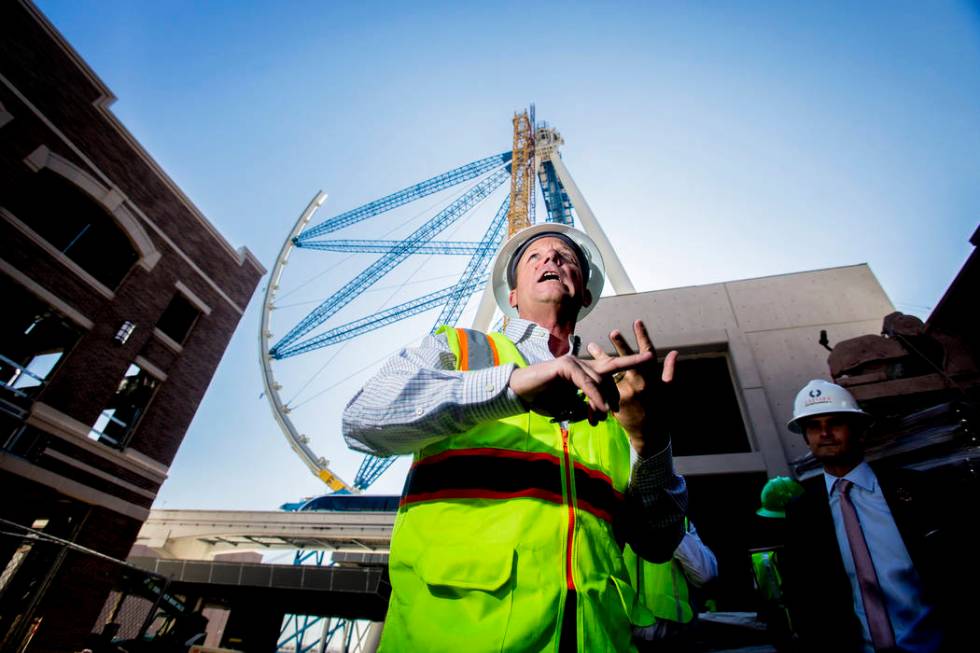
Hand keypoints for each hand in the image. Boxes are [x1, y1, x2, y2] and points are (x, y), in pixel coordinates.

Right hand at [509, 349, 653, 425]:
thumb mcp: (569, 407)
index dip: (631, 361)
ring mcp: (574, 362)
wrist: (519, 393)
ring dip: (600, 401)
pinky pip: (585, 383)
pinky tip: (599, 408)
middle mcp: (582, 363)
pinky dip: (593, 396)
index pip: (611, 366)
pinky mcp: (565, 366)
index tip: (651, 357)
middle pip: (609, 372)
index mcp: (584, 371)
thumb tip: (598, 414)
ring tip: (601, 416)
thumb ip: (584, 407)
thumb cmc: (542, 399)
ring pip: (597, 380)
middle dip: (613, 393)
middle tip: (612, 412)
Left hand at [586, 320, 676, 455]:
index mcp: (653, 378)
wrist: (648, 432)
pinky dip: (596, 376)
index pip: (648, 353)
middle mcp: (640, 384)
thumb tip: (675, 352)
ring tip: (591, 345)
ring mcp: (626, 393)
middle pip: (628, 360)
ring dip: (601, 357)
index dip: (642, 337)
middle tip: (612, 331)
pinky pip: (606, 387)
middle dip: (620, 345)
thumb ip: (669, 370)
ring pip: (611, 371)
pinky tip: (587, 367)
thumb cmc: (660, 409)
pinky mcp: (615, 401)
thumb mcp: (667, 390)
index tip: (637, 322)